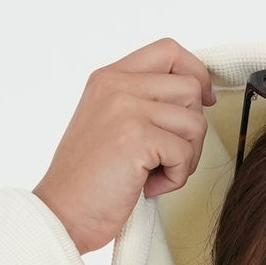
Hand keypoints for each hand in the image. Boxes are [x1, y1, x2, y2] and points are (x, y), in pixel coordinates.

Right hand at [34, 39, 216, 254]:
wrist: (61, 213)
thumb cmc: (86, 180)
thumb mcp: (108, 123)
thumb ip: (140, 102)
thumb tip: (192, 97)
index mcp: (109, 78)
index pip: (168, 51)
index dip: (196, 73)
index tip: (204, 99)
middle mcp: (117, 86)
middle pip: (190, 88)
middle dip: (192, 129)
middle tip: (168, 156)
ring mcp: (126, 109)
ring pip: (195, 122)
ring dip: (186, 158)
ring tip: (155, 173)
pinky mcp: (137, 138)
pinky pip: (185, 153)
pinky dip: (175, 178)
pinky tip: (146, 186)